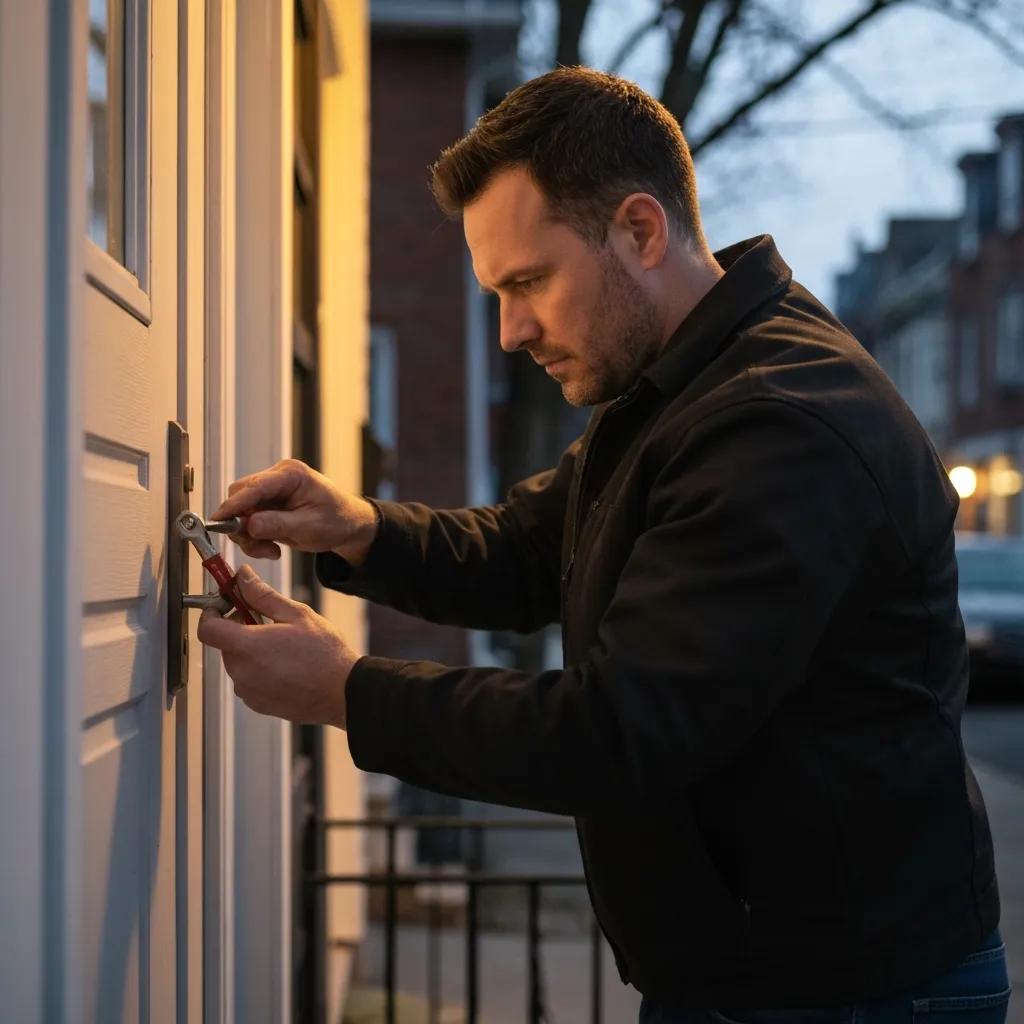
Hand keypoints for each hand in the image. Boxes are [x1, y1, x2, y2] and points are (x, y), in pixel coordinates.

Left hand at [196, 564, 358, 727]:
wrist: (342, 693)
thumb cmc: (324, 654)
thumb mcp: (297, 614)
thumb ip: (263, 595)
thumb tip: (243, 577)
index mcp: (247, 646)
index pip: (207, 628)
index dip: (212, 612)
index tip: (228, 604)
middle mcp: (241, 671)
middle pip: (224, 644)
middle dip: (240, 629)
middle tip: (269, 622)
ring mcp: (248, 691)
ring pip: (238, 662)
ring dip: (251, 650)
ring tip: (283, 646)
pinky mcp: (257, 704)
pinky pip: (248, 680)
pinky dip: (259, 669)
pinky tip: (286, 665)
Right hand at [210, 458, 377, 564]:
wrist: (348, 525)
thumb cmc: (337, 520)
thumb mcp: (309, 527)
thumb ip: (277, 525)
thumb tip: (248, 525)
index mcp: (291, 475)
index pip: (253, 487)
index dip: (233, 505)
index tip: (217, 521)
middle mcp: (278, 478)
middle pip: (241, 496)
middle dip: (243, 524)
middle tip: (258, 546)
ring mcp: (272, 490)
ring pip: (241, 511)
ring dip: (249, 535)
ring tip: (270, 550)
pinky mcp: (269, 504)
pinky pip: (249, 520)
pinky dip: (255, 536)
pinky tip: (272, 546)